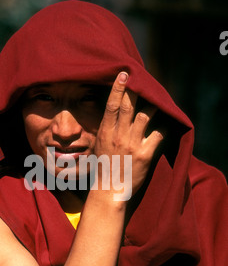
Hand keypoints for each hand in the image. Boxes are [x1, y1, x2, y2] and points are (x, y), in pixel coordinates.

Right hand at [94, 72, 163, 199]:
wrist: (109, 191)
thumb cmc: (103, 168)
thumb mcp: (98, 146)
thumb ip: (106, 130)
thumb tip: (111, 115)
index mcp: (105, 132)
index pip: (112, 105)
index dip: (118, 88)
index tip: (123, 74)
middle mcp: (118, 136)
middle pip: (129, 106)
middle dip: (136, 89)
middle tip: (143, 79)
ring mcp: (132, 144)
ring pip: (145, 116)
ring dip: (154, 105)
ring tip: (159, 99)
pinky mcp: (144, 155)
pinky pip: (158, 135)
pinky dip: (164, 127)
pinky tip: (167, 123)